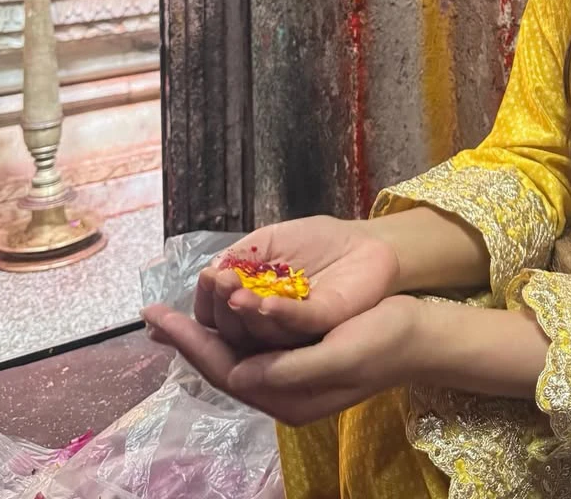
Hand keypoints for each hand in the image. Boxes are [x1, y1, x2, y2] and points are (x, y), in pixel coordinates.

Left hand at [142, 294, 421, 424]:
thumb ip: (291, 369)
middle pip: (221, 363)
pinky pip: (251, 341)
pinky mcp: (297, 353)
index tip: (160, 319)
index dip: (190, 344)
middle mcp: (282, 389)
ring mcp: (289, 372)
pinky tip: (217, 304)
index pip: (225, 371)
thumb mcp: (342, 354)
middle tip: (152, 313)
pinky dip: (228, 321)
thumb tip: (239, 376)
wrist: (421, 335)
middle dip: (187, 337)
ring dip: (205, 327)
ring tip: (176, 305)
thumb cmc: (386, 339)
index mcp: (289, 398)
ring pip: (233, 351)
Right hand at [183, 215, 401, 355]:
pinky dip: (281, 314)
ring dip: (245, 312)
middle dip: (220, 305)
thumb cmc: (318, 241)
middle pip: (235, 330)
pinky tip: (265, 303)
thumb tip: (209, 271)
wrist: (366, 241)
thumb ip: (242, 255)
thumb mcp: (272, 239)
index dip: (207, 302)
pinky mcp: (326, 324)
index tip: (204, 279)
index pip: (218, 317)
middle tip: (217, 282)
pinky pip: (300, 323)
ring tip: (232, 292)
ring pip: (264, 331)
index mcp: (253, 307)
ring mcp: (298, 330)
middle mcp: (271, 327)